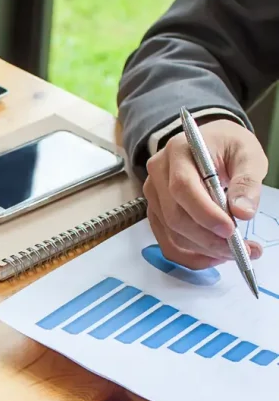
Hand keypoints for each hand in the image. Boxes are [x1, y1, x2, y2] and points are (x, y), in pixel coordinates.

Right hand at [143, 118, 266, 269]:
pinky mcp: (156, 213)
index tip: (231, 231)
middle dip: (208, 239)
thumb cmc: (227, 146)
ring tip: (234, 252)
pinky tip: (213, 256)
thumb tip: (242, 212)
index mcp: (178, 152)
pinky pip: (168, 242)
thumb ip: (247, 180)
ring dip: (203, 250)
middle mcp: (158, 174)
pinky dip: (191, 256)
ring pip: (172, 233)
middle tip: (240, 249)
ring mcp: (153, 196)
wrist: (208, 144)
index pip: (183, 187)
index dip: (205, 213)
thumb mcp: (247, 154)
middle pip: (175, 215)